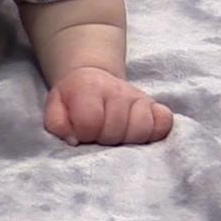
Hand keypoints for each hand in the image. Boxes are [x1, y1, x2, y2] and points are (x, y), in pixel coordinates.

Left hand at [44, 66, 173, 146]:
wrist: (92, 79)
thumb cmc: (73, 99)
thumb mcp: (56, 108)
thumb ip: (57, 124)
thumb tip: (74, 141)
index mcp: (89, 88)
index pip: (91, 122)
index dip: (84, 134)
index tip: (81, 133)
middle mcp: (117, 90)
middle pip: (116, 129)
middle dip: (105, 139)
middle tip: (99, 135)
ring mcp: (139, 97)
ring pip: (142, 128)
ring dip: (128, 139)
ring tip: (117, 136)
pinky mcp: (155, 106)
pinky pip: (164, 122)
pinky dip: (155, 131)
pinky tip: (141, 133)